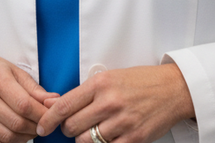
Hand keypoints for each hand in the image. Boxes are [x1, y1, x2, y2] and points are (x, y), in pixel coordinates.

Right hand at [0, 52, 59, 142]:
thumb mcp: (15, 71)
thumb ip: (35, 89)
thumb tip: (55, 103)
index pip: (24, 105)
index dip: (42, 115)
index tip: (52, 116)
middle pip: (17, 124)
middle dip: (36, 128)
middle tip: (43, 124)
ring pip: (8, 137)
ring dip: (25, 137)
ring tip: (30, 128)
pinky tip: (17, 133)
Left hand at [35, 64, 193, 142]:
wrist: (173, 89)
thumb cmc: (139, 82)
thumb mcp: (109, 78)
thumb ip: (82, 93)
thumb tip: (53, 104)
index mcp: (100, 84)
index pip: (64, 105)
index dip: (48, 119)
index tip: (41, 127)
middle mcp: (109, 102)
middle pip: (72, 127)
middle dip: (68, 130)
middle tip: (74, 126)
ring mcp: (122, 122)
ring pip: (86, 141)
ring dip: (84, 139)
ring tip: (93, 131)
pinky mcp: (134, 139)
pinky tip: (108, 137)